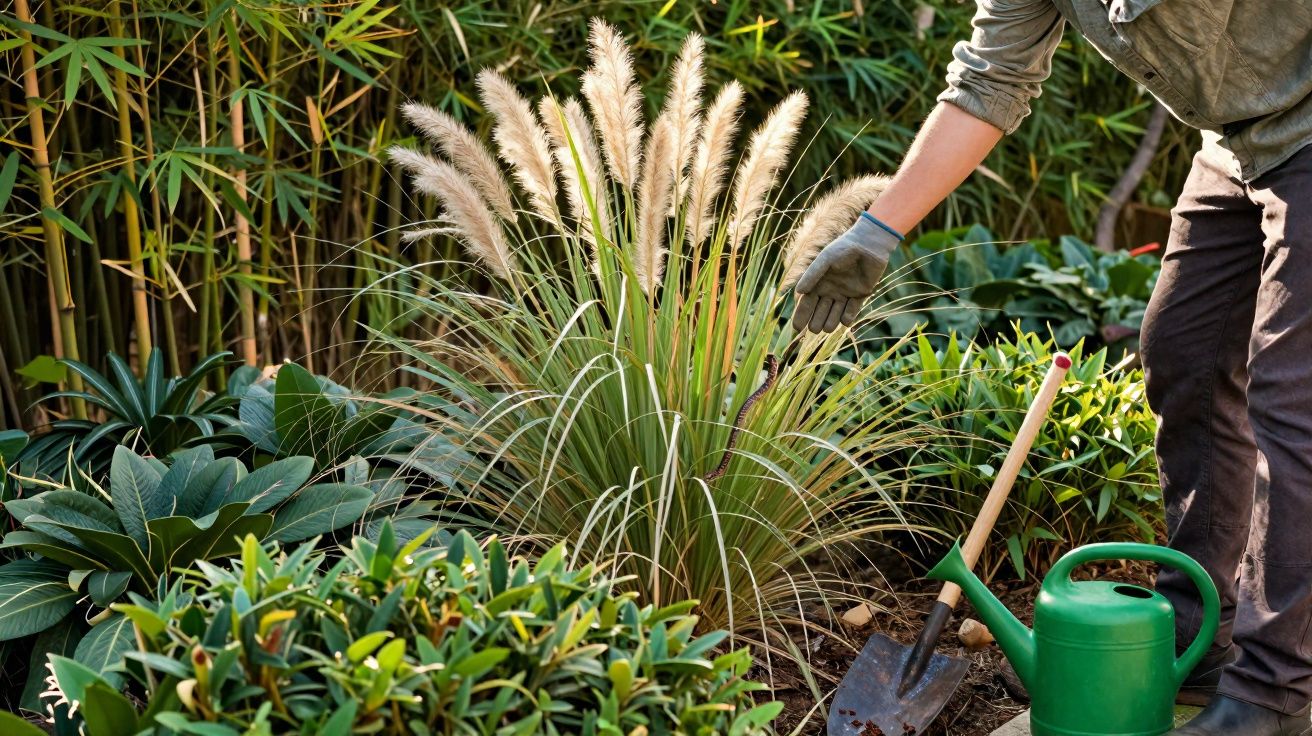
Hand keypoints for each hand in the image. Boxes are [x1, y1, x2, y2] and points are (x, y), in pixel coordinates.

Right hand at [791, 213, 901, 332]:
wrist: (869, 245)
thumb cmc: (843, 248)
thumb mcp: (825, 260)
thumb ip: (812, 275)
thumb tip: (799, 291)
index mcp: (818, 283)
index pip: (806, 303)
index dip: (801, 316)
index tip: (797, 329)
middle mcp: (830, 291)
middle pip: (819, 313)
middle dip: (815, 322)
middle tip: (815, 328)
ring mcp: (845, 294)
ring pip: (834, 316)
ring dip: (830, 323)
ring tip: (827, 327)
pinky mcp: (860, 296)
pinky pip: (851, 312)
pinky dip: (847, 318)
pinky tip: (844, 319)